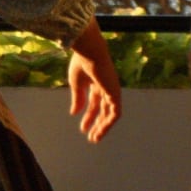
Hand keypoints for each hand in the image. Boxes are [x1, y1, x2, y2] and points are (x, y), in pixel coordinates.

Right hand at [67, 22, 121, 142]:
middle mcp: (106, 87)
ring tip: (94, 138)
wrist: (89, 52)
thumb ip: (78, 98)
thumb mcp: (76, 84)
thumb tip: (74, 113)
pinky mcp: (116, 93)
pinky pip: (116, 112)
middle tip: (91, 137)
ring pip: (110, 113)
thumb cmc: (81, 63)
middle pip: (103, 109)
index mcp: (96, 82)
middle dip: (97, 124)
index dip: (89, 116)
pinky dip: (109, 123)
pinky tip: (101, 130)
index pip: (94, 103)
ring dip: (103, 127)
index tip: (83, 128)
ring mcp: (112, 90)